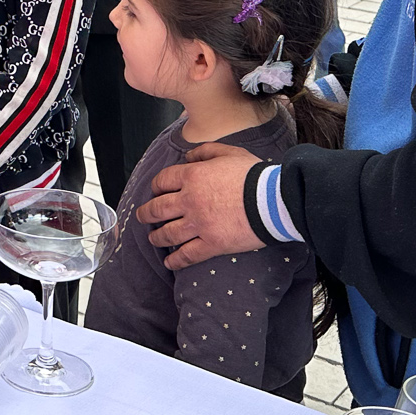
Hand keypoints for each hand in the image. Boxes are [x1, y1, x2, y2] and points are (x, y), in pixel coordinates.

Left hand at [137, 143, 267, 268]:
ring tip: (153, 238)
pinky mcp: (211, 244)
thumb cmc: (253, 175)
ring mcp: (199, 225)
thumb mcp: (228, 152)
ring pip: (168, 233)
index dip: (155, 187)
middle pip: (157, 209)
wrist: (273, 201)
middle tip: (142, 216)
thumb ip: (204, 151)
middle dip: (146, 213)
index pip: (162, 181)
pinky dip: (175, 260)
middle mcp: (189, 201)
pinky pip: (187, 255)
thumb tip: (188, 156)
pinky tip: (169, 262)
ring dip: (157, 237)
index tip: (155, 191)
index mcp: (192, 177)